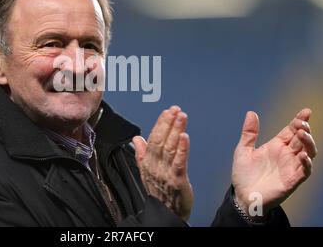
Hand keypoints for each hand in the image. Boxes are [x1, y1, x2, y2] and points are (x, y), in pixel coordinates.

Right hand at [132, 106, 193, 220]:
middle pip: (160, 140)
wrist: (167, 213)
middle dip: (168, 123)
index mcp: (147, 161)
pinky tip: (185, 137)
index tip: (167, 111)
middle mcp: (155, 165)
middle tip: (175, 110)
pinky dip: (182, 148)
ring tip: (181, 117)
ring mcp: (165, 172)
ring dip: (176, 130)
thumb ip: (141, 153)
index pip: (152, 138)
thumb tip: (136, 138)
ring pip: (170, 148)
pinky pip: (179, 162)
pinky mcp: (177, 179)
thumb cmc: (159, 192)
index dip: (160, 123)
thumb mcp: (145, 170)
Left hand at [232, 109, 315, 219]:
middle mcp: (286, 155)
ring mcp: (290, 167)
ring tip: (302, 133)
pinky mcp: (292, 181)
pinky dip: (306, 163)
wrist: (243, 197)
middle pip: (302, 139)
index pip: (291, 130)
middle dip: (304, 129)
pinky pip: (304, 171)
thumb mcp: (243, 150)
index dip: (299, 120)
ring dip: (308, 143)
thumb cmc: (244, 175)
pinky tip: (303, 156)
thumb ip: (249, 133)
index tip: (306, 110)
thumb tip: (251, 112)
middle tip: (302, 122)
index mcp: (275, 146)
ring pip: (308, 153)